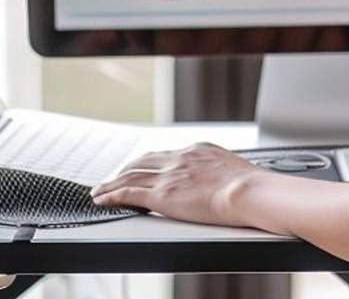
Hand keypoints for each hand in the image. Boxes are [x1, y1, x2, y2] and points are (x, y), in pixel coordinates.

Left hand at [91, 142, 265, 227]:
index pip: (166, 155)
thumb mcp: (232, 168)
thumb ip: (217, 171)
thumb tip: (221, 181)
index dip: (149, 162)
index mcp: (198, 150)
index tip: (142, 168)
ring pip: (130, 176)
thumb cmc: (249, 186)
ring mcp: (170, 176)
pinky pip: (128, 193)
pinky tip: (101, 199)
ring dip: (111, 183)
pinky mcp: (162, 195)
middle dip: (126, 169)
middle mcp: (180, 158)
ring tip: (99, 191)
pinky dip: (111, 195)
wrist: (248, 191)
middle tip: (114, 177)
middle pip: (143, 161)